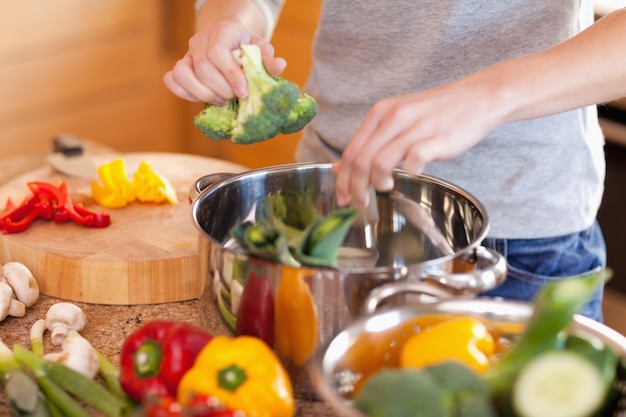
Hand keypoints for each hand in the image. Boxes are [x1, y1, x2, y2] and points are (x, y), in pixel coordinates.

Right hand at [162, 20, 286, 103]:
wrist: (228, 38)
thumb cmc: (245, 46)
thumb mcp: (261, 48)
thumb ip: (268, 58)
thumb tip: (279, 67)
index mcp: (221, 32)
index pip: (217, 54)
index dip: (230, 75)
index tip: (243, 92)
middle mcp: (200, 41)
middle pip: (202, 69)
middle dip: (220, 89)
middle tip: (235, 97)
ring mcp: (187, 54)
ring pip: (182, 74)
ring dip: (203, 94)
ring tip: (221, 100)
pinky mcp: (181, 67)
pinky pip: (171, 80)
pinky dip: (184, 93)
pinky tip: (201, 99)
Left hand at [334, 75, 507, 206]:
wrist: (477, 98)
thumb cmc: (435, 114)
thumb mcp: (396, 121)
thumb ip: (370, 143)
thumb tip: (340, 167)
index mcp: (380, 113)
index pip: (351, 151)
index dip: (342, 179)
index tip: (342, 197)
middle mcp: (393, 117)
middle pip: (360, 160)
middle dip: (355, 188)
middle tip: (359, 202)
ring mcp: (415, 128)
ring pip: (380, 162)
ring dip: (377, 183)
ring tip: (384, 187)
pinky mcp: (437, 138)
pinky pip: (414, 160)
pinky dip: (409, 173)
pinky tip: (412, 174)